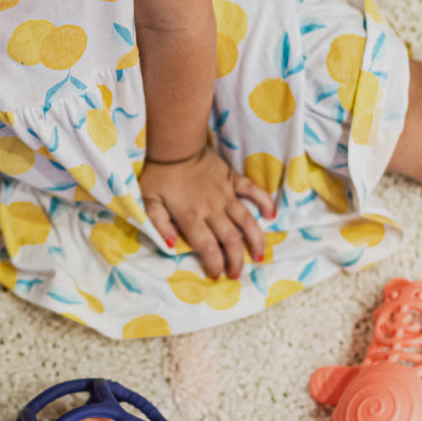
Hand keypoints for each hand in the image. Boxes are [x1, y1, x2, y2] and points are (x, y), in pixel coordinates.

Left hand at [139, 147, 274, 278]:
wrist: (175, 145)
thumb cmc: (159, 175)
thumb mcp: (149, 202)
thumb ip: (159, 224)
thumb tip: (170, 246)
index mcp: (192, 217)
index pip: (208, 248)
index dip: (215, 265)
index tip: (217, 275)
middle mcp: (212, 209)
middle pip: (230, 240)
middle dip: (235, 261)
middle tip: (236, 273)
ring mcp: (226, 194)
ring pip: (247, 221)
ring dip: (255, 240)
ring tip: (259, 256)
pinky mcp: (233, 179)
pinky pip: (253, 191)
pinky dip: (265, 201)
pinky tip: (272, 214)